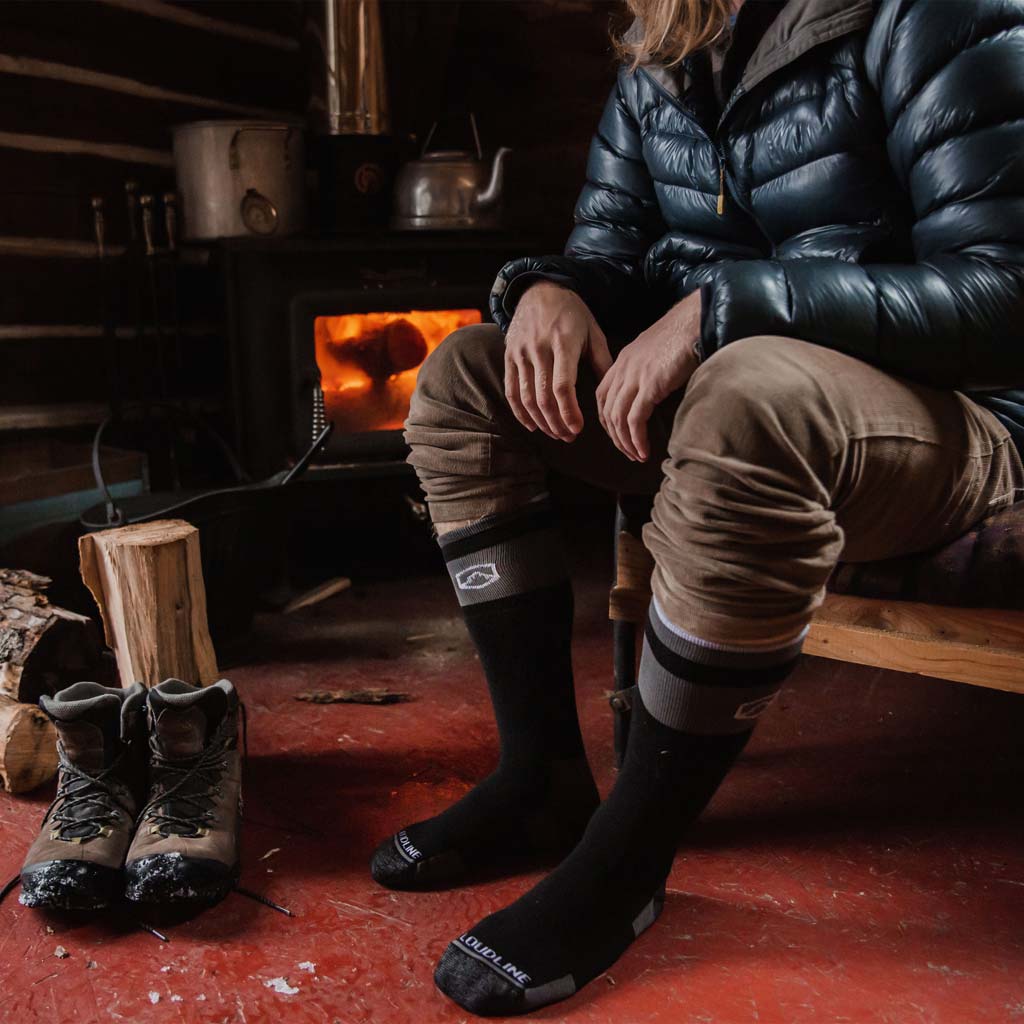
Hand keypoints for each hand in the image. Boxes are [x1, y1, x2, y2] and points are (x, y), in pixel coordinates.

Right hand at [504, 282, 612, 441]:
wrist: (539, 289)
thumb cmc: (572, 313)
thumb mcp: (593, 332)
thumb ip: (603, 362)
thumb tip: (612, 393)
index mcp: (564, 342)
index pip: (562, 386)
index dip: (569, 412)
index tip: (578, 428)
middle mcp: (539, 348)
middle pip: (543, 397)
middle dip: (557, 423)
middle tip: (569, 437)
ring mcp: (521, 353)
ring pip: (526, 397)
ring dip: (541, 421)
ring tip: (555, 433)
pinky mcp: (509, 357)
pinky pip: (511, 390)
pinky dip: (520, 412)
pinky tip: (532, 425)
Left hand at [596, 291, 702, 461]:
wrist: (695, 322)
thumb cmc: (683, 336)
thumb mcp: (655, 354)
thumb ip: (646, 373)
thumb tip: (651, 394)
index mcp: (622, 361)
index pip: (603, 396)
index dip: (607, 420)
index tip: (618, 435)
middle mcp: (623, 369)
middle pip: (607, 410)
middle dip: (615, 436)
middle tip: (628, 452)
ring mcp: (635, 376)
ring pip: (618, 418)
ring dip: (626, 442)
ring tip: (637, 455)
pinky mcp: (649, 385)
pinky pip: (635, 419)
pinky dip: (637, 439)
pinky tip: (644, 450)